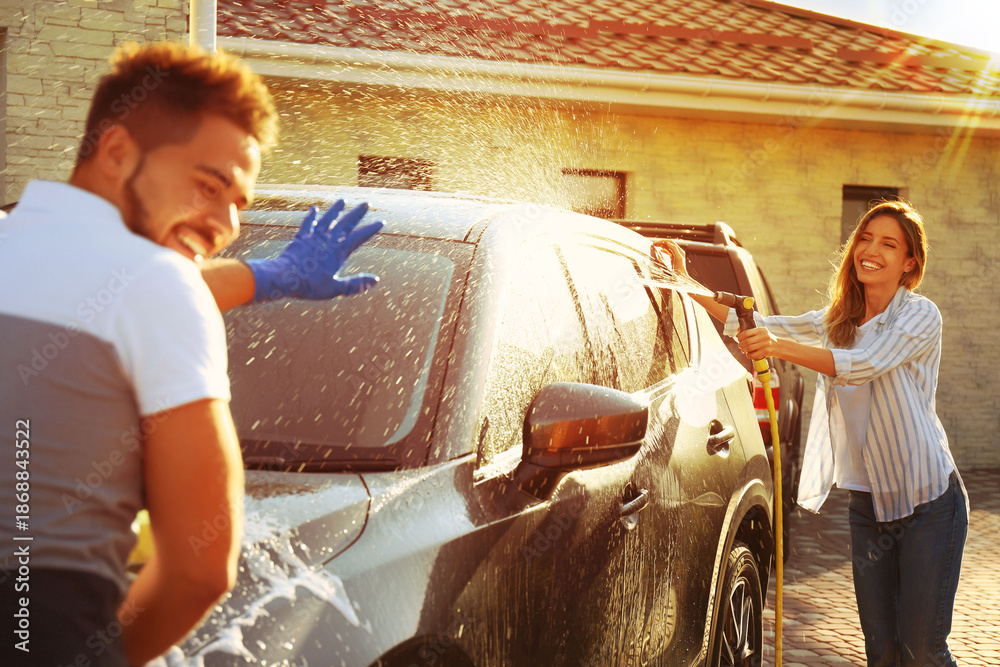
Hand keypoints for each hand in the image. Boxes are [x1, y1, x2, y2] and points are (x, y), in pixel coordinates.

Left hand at [247, 201, 382, 302]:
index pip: (359, 237)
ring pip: (328, 219)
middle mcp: (328, 240)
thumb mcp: (335, 289)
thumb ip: (356, 284)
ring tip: (343, 200)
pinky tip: (314, 209)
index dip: (370, 229)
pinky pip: (308, 224)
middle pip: (345, 223)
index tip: (380, 221)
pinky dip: (312, 216)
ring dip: (336, 209)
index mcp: (338, 252)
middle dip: (357, 213)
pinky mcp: (301, 238)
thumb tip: (375, 280)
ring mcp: (314, 237)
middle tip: (367, 203)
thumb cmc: (309, 286)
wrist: (283, 278)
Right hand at [651, 239, 690, 279]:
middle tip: (654, 244)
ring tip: (655, 246)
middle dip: (661, 242)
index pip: (670, 242)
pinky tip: (660, 250)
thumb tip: (668, 243)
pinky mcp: (673, 258)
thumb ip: (674, 249)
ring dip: (662, 245)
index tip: (656, 243)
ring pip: (668, 247)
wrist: (681, 277)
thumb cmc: (680, 269)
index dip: (663, 241)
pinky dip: (664, 250)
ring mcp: (676, 255)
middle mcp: (678, 251)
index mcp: (679, 250)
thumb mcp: (678, 257)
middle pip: (669, 243)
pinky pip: (668, 252)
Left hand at [737, 326, 778, 360]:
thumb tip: (737, 334)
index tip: (738, 339)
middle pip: (747, 341)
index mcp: (761, 330)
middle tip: (740, 346)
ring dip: (744, 350)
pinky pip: (753, 355)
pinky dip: (748, 355)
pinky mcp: (767, 351)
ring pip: (749, 348)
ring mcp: (766, 344)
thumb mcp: (761, 333)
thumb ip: (750, 333)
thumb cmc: (766, 339)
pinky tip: (748, 354)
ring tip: (743, 350)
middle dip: (741, 345)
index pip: (746, 333)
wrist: (779, 346)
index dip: (740, 337)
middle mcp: (764, 336)